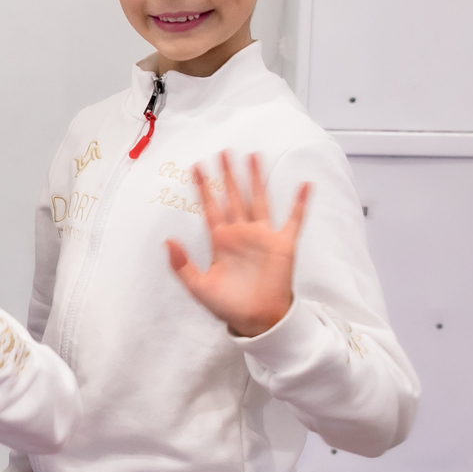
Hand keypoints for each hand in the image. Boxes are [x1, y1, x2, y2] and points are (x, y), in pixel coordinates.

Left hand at [165, 152, 308, 338]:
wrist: (257, 320)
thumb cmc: (228, 305)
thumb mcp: (198, 286)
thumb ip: (181, 265)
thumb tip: (167, 241)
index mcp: (220, 240)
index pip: (210, 207)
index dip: (203, 187)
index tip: (195, 167)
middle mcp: (241, 233)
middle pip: (233, 196)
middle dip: (227, 175)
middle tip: (223, 151)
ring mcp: (263, 236)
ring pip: (259, 200)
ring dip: (256, 179)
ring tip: (253, 157)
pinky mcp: (283, 245)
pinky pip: (294, 220)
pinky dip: (300, 204)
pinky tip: (305, 185)